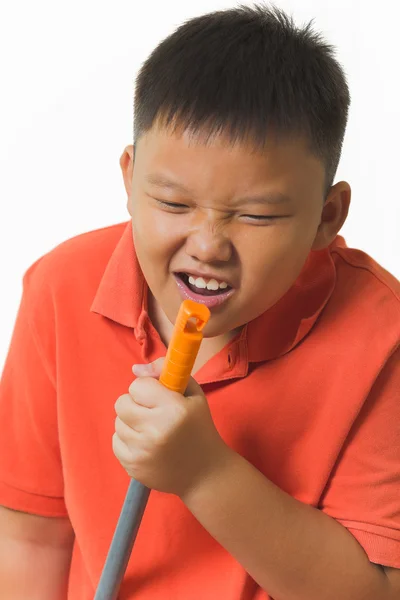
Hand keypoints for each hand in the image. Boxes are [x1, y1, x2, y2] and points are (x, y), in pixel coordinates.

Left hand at [113, 358, 230, 497]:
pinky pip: (116, 441)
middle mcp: (156, 430)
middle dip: (135, 403)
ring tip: (151, 429)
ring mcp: (142, 451)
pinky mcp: (133, 466)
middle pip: (122, 403)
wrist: (205, 473)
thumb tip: (135, 369)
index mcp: (173, 409)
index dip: (147, 388)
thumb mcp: (193, 394)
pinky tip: (146, 444)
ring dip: (131, 422)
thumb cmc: (199, 427)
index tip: (158, 397)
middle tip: (151, 412)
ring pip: (118, 422)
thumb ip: (165, 371)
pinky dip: (128, 439)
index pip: (138, 386)